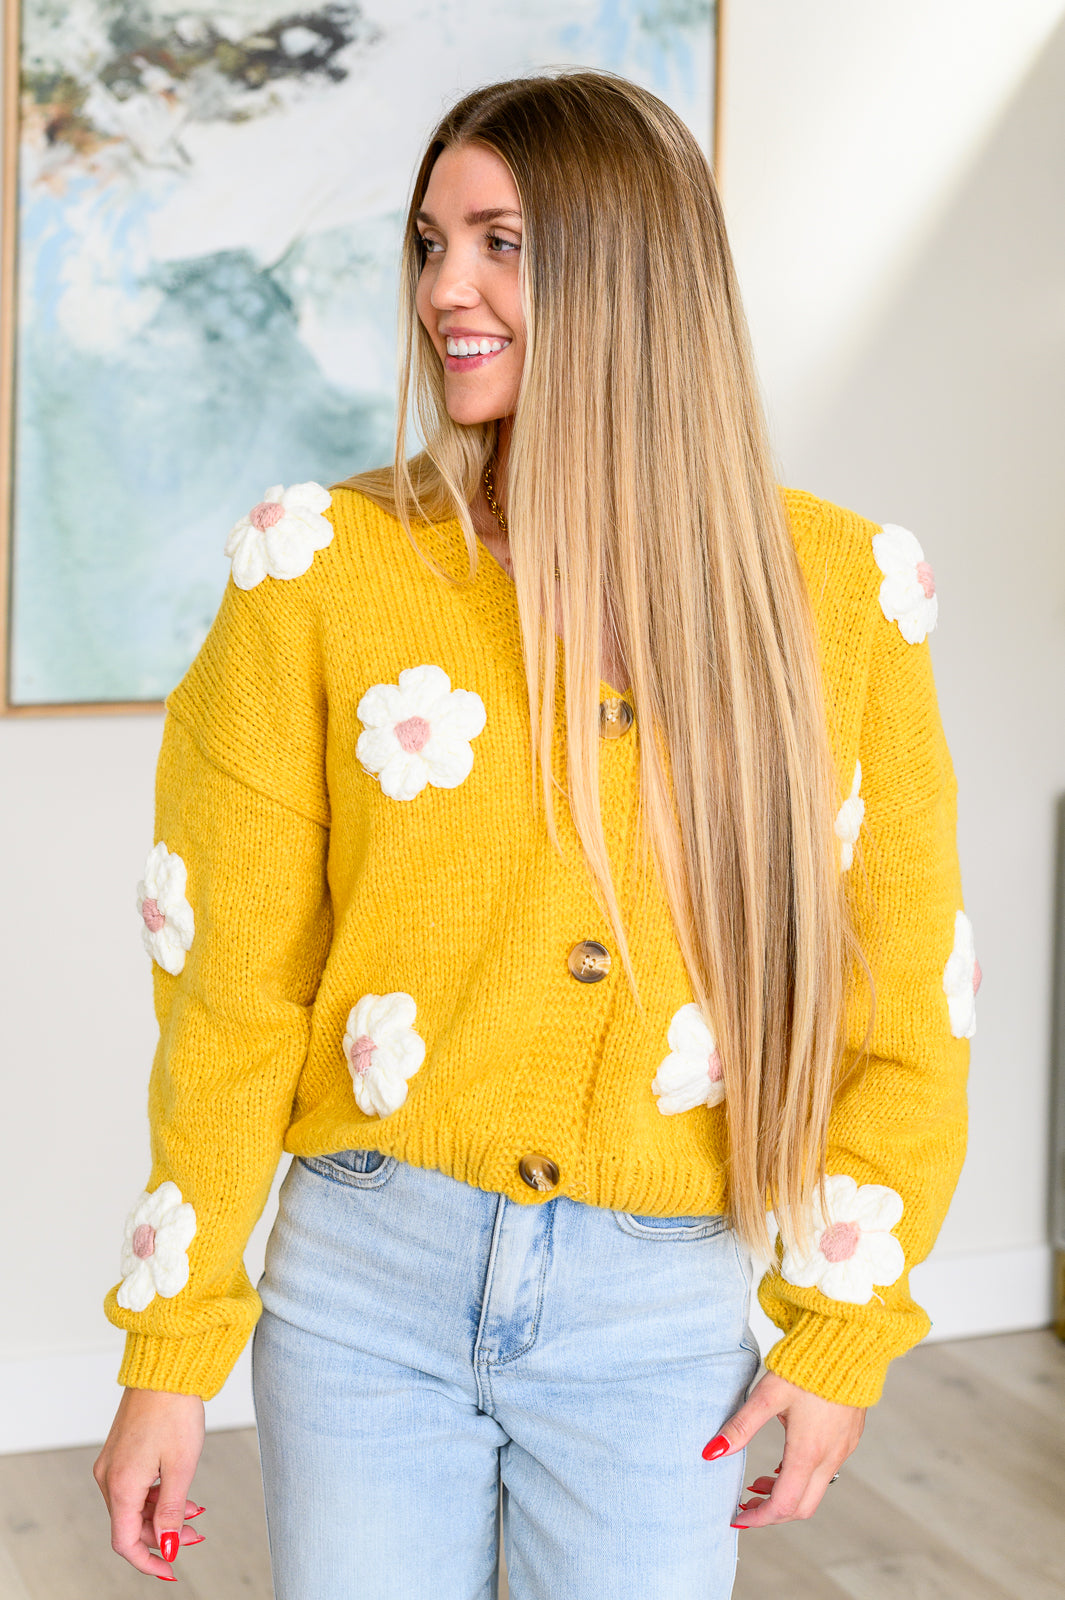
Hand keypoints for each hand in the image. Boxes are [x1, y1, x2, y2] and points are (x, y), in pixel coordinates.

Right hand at [93, 1386, 206, 1579]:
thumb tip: (166, 1546)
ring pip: (135, 1505)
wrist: (165, 1368)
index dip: (148, 1561)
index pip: (125, 1542)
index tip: (170, 1570)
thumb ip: (171, 1511)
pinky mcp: (121, 1451)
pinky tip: (181, 1493)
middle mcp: (109, 1477)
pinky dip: (157, 1495)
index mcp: (121, 1485)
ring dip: (163, 1514)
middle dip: (163, 1535)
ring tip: (196, 1513)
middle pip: (131, 1525)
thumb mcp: (180, 1467)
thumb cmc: (175, 1411)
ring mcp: (113, 1463)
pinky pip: (135, 1486)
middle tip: (195, 1536)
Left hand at [702, 1369, 864, 1527]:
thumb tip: (710, 1454)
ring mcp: (843, 1448)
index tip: (737, 1517)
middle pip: (802, 1507)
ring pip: (815, 1490)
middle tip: (745, 1502)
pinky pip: (827, 1472)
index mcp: (809, 1451)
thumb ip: (740, 1426)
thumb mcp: (767, 1395)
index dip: (758, 1518)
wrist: (848, 1341)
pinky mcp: (849, 1437)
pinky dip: (802, 1477)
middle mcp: (830, 1456)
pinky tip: (785, 1462)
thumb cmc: (805, 1365)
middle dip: (771, 1512)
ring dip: (786, 1494)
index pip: (784, 1505)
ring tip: (758, 1482)